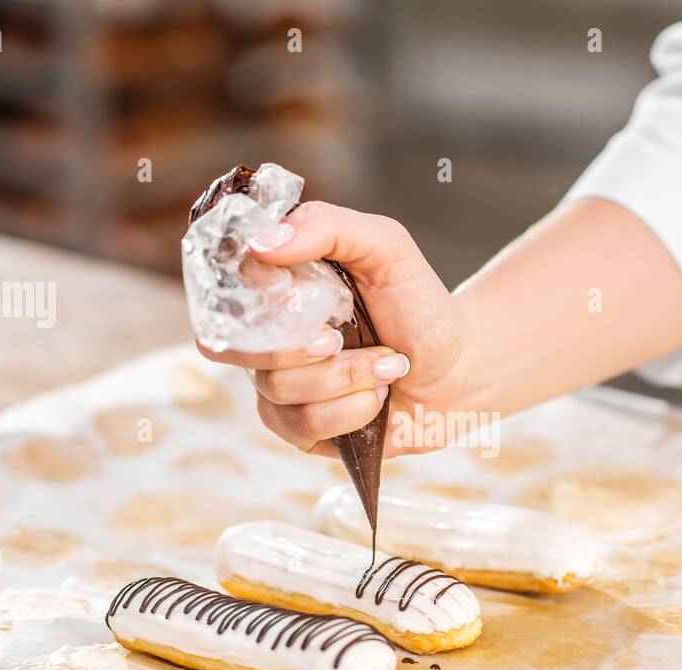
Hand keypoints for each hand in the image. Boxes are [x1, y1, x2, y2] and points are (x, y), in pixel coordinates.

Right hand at [197, 201, 477, 457]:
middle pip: (232, 346)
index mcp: (276, 290)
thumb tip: (263, 242)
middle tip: (338, 338)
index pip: (221, 288)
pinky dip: (351, 409)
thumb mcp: (385, 247)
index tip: (295, 292)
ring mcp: (280, 388)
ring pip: (276, 389)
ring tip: (386, 365)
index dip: (252, 294)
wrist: (460, 370)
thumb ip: (328, 227)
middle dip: (296, 346)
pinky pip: (302, 426)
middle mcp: (268, 339)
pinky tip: (378, 399)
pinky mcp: (301, 430)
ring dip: (344, 376)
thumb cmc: (419, 306)